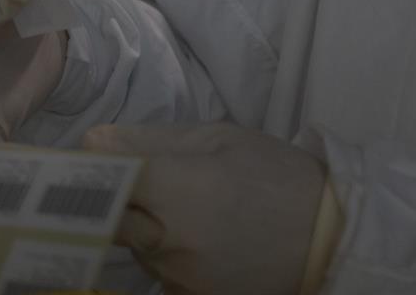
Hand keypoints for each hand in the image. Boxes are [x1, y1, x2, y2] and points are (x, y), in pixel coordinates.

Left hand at [83, 122, 330, 294]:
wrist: (327, 236)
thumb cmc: (274, 174)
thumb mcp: (220, 139)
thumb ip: (151, 140)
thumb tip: (93, 141)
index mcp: (175, 187)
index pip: (100, 180)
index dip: (91, 168)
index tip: (88, 160)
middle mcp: (166, 238)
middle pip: (107, 219)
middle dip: (113, 200)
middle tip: (140, 183)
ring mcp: (175, 275)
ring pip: (132, 245)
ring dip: (143, 226)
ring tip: (187, 208)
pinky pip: (157, 271)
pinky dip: (166, 254)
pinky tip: (200, 238)